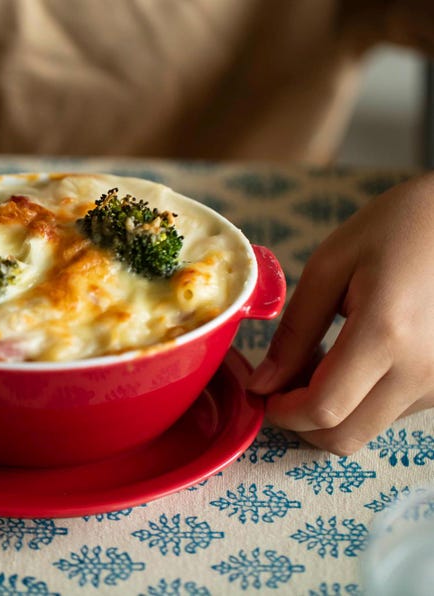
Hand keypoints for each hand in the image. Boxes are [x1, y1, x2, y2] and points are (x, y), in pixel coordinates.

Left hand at [248, 171, 433, 453]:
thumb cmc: (399, 226)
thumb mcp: (331, 266)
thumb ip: (294, 331)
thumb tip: (263, 383)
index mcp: (386, 336)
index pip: (323, 410)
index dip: (281, 411)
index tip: (260, 390)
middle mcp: (421, 371)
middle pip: (344, 437)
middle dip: (299, 422)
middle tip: (279, 382)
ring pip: (366, 430)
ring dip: (330, 412)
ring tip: (317, 359)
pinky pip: (391, 412)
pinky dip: (359, 401)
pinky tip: (350, 358)